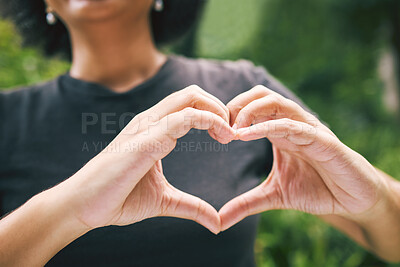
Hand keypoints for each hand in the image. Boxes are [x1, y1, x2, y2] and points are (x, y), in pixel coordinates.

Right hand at [59, 85, 234, 233]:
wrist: (85, 206)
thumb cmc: (118, 198)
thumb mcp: (164, 201)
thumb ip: (191, 206)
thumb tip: (216, 223)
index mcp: (154, 130)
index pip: (189, 104)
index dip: (213, 113)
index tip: (229, 136)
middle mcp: (151, 121)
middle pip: (192, 93)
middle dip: (219, 106)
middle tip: (233, 131)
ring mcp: (147, 127)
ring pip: (190, 97)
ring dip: (218, 111)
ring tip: (230, 134)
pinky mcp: (146, 139)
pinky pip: (184, 117)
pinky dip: (210, 120)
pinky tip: (222, 135)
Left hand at [219, 85, 387, 230]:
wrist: (352, 200)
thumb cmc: (316, 190)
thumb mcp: (274, 196)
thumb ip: (247, 204)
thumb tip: (219, 221)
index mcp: (279, 131)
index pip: (251, 107)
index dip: (230, 114)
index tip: (213, 133)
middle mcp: (292, 124)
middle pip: (261, 95)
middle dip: (236, 106)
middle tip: (219, 127)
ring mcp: (307, 129)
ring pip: (277, 103)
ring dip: (250, 111)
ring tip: (232, 130)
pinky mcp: (323, 140)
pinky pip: (294, 125)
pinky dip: (269, 125)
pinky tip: (248, 134)